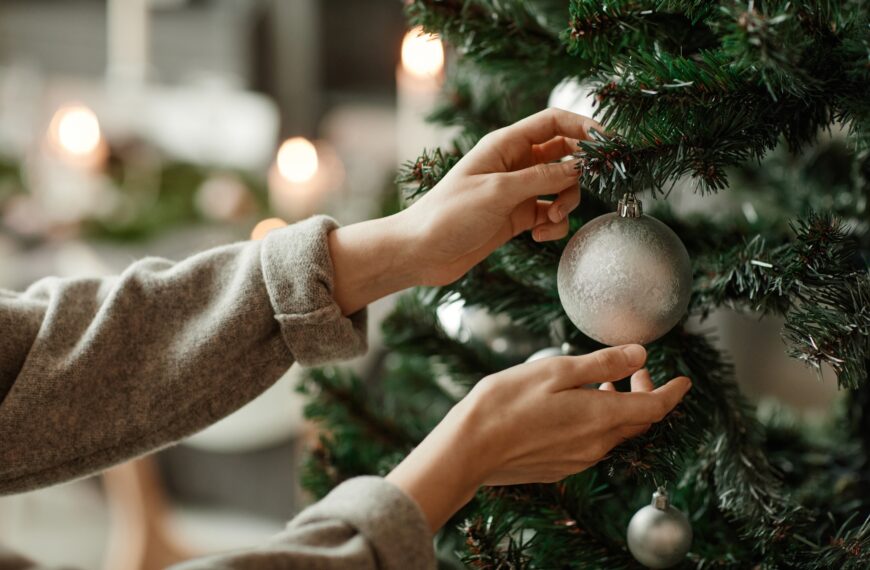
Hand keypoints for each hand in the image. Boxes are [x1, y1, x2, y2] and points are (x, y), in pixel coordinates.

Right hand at [386, 345, 690, 531]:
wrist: (470, 449)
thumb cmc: (507, 403)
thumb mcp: (557, 371)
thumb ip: (602, 363)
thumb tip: (640, 353)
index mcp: (602, 418)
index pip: (654, 407)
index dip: (673, 392)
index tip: (684, 380)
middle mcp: (597, 444)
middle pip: (637, 421)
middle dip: (644, 393)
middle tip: (636, 369)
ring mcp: (578, 459)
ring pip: (613, 432)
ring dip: (618, 406)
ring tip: (603, 382)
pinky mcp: (560, 467)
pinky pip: (592, 443)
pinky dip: (597, 421)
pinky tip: (575, 405)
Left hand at [402, 108, 600, 286]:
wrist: (422, 252)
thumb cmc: (450, 214)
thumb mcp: (499, 191)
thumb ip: (543, 177)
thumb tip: (580, 166)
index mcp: (505, 145)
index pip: (553, 122)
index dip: (584, 126)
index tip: (610, 142)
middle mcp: (513, 163)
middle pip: (564, 154)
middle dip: (578, 172)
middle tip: (585, 188)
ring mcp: (516, 190)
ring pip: (561, 186)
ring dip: (565, 202)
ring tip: (549, 219)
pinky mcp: (516, 216)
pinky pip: (549, 213)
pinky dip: (552, 224)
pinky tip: (539, 235)